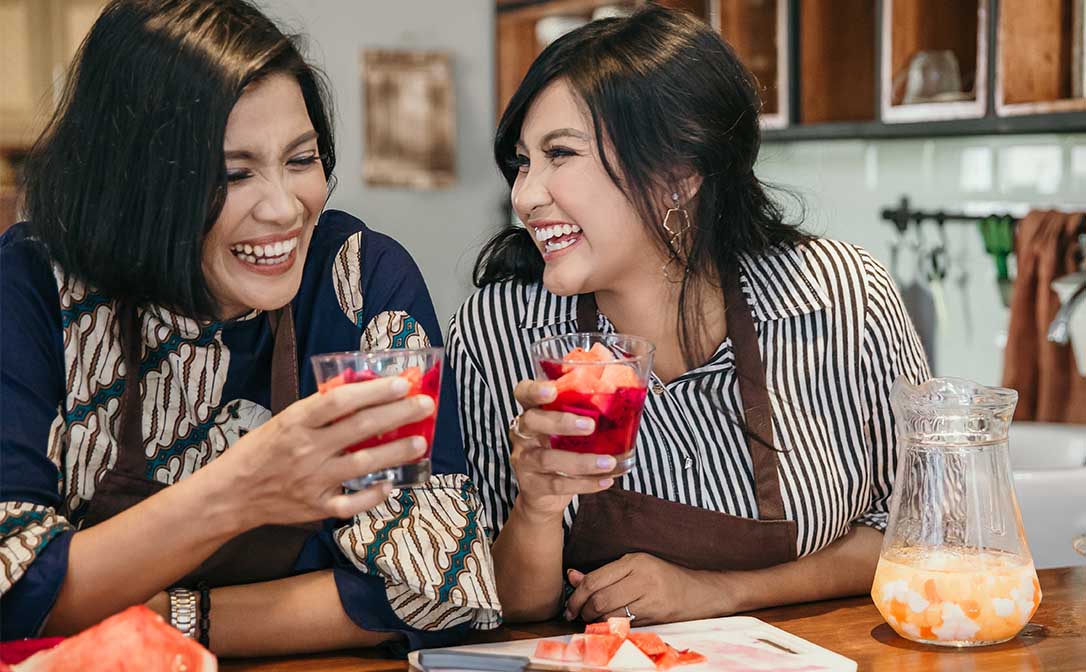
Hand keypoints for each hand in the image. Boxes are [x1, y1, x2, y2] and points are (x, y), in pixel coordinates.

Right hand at [212, 375, 432, 528]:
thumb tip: (362, 392)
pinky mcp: (317, 506)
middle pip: (361, 428)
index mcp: (297, 422)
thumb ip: (319, 411)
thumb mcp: (284, 421)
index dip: (374, 390)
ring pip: (364, 464)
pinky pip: (353, 503)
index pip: (341, 400)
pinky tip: (391, 484)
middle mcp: (307, 449)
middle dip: (398, 414)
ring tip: (420, 442)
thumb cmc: (261, 451)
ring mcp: (313, 480)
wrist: (231, 494)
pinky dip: (374, 495)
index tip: (401, 383)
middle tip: (426, 405)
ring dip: (397, 452)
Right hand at [509, 379, 617, 520]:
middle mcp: (523, 434)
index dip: (534, 390)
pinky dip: (584, 484)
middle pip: (532, 421)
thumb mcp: (567, 430)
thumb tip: (619, 396)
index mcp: (532, 412)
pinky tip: (605, 480)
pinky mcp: (531, 485)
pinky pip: (557, 484)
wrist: (543, 495)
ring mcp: (524, 460)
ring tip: (608, 462)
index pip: (524, 393)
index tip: (552, 390)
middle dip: (561, 422)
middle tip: (590, 425)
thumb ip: (582, 413)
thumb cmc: (560, 451)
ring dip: (581, 461)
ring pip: (547, 458)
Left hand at [564, 553, 738, 625]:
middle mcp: (642, 577)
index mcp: (635, 561)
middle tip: (577, 615)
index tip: (570, 605)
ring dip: (595, 621)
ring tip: (591, 619)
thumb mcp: (633, 568)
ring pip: (610, 613)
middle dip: (583, 611)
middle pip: (600, 598)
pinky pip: (624, 623)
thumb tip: (571, 576)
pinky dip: (610, 626)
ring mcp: (650, 597)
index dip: (576, 595)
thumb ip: (602, 574)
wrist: (700, 593)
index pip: (595, 580)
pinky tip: (607, 624)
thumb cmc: (663, 578)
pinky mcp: (655, 615)